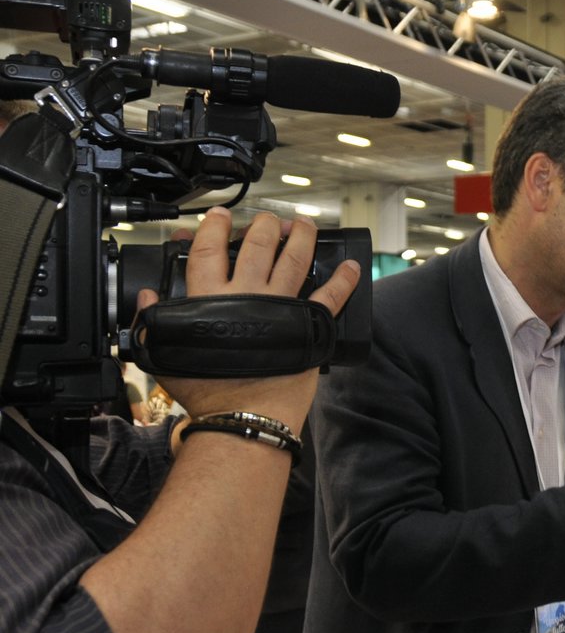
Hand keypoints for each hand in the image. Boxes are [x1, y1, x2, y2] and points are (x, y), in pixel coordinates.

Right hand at [137, 208, 361, 429]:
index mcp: (209, 299)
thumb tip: (144, 297)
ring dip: (302, 237)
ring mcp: (281, 307)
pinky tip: (352, 266)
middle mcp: (246, 295)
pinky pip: (331, 296)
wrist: (243, 417)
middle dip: (264, 225)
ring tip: (305, 224)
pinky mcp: (309, 325)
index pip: (207, 250)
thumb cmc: (207, 393)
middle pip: (257, 246)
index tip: (220, 215)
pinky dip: (344, 279)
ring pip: (294, 259)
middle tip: (268, 220)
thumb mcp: (166, 355)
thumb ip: (153, 322)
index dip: (213, 228)